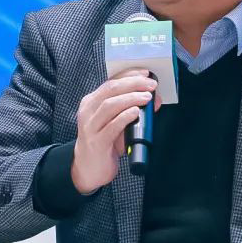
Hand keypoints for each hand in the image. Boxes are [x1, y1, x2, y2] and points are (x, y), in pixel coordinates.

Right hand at [71, 70, 160, 194]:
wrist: (87, 169)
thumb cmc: (103, 143)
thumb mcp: (116, 123)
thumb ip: (132, 110)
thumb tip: (154, 100)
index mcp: (91, 102)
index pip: (110, 81)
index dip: (129, 75)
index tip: (145, 73)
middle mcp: (88, 111)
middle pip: (110, 89)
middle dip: (133, 84)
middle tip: (150, 85)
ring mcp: (90, 126)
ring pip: (110, 105)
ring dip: (131, 98)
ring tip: (146, 97)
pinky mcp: (97, 142)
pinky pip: (111, 126)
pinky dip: (125, 116)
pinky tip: (135, 112)